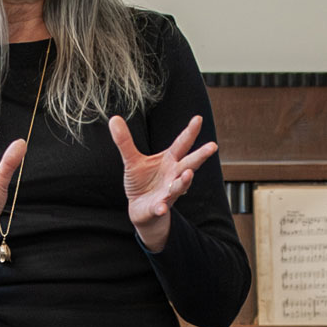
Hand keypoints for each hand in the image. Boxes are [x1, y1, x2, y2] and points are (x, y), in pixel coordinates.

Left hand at [108, 114, 218, 256]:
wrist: (139, 208)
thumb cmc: (141, 181)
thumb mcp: (132, 160)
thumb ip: (125, 141)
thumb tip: (114, 119)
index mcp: (169, 160)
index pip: (182, 144)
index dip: (190, 132)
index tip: (198, 118)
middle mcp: (173, 175)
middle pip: (189, 163)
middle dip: (200, 156)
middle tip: (213, 146)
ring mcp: (168, 192)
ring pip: (180, 186)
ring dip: (184, 181)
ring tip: (187, 175)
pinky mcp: (158, 206)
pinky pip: (161, 206)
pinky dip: (161, 207)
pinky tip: (161, 207)